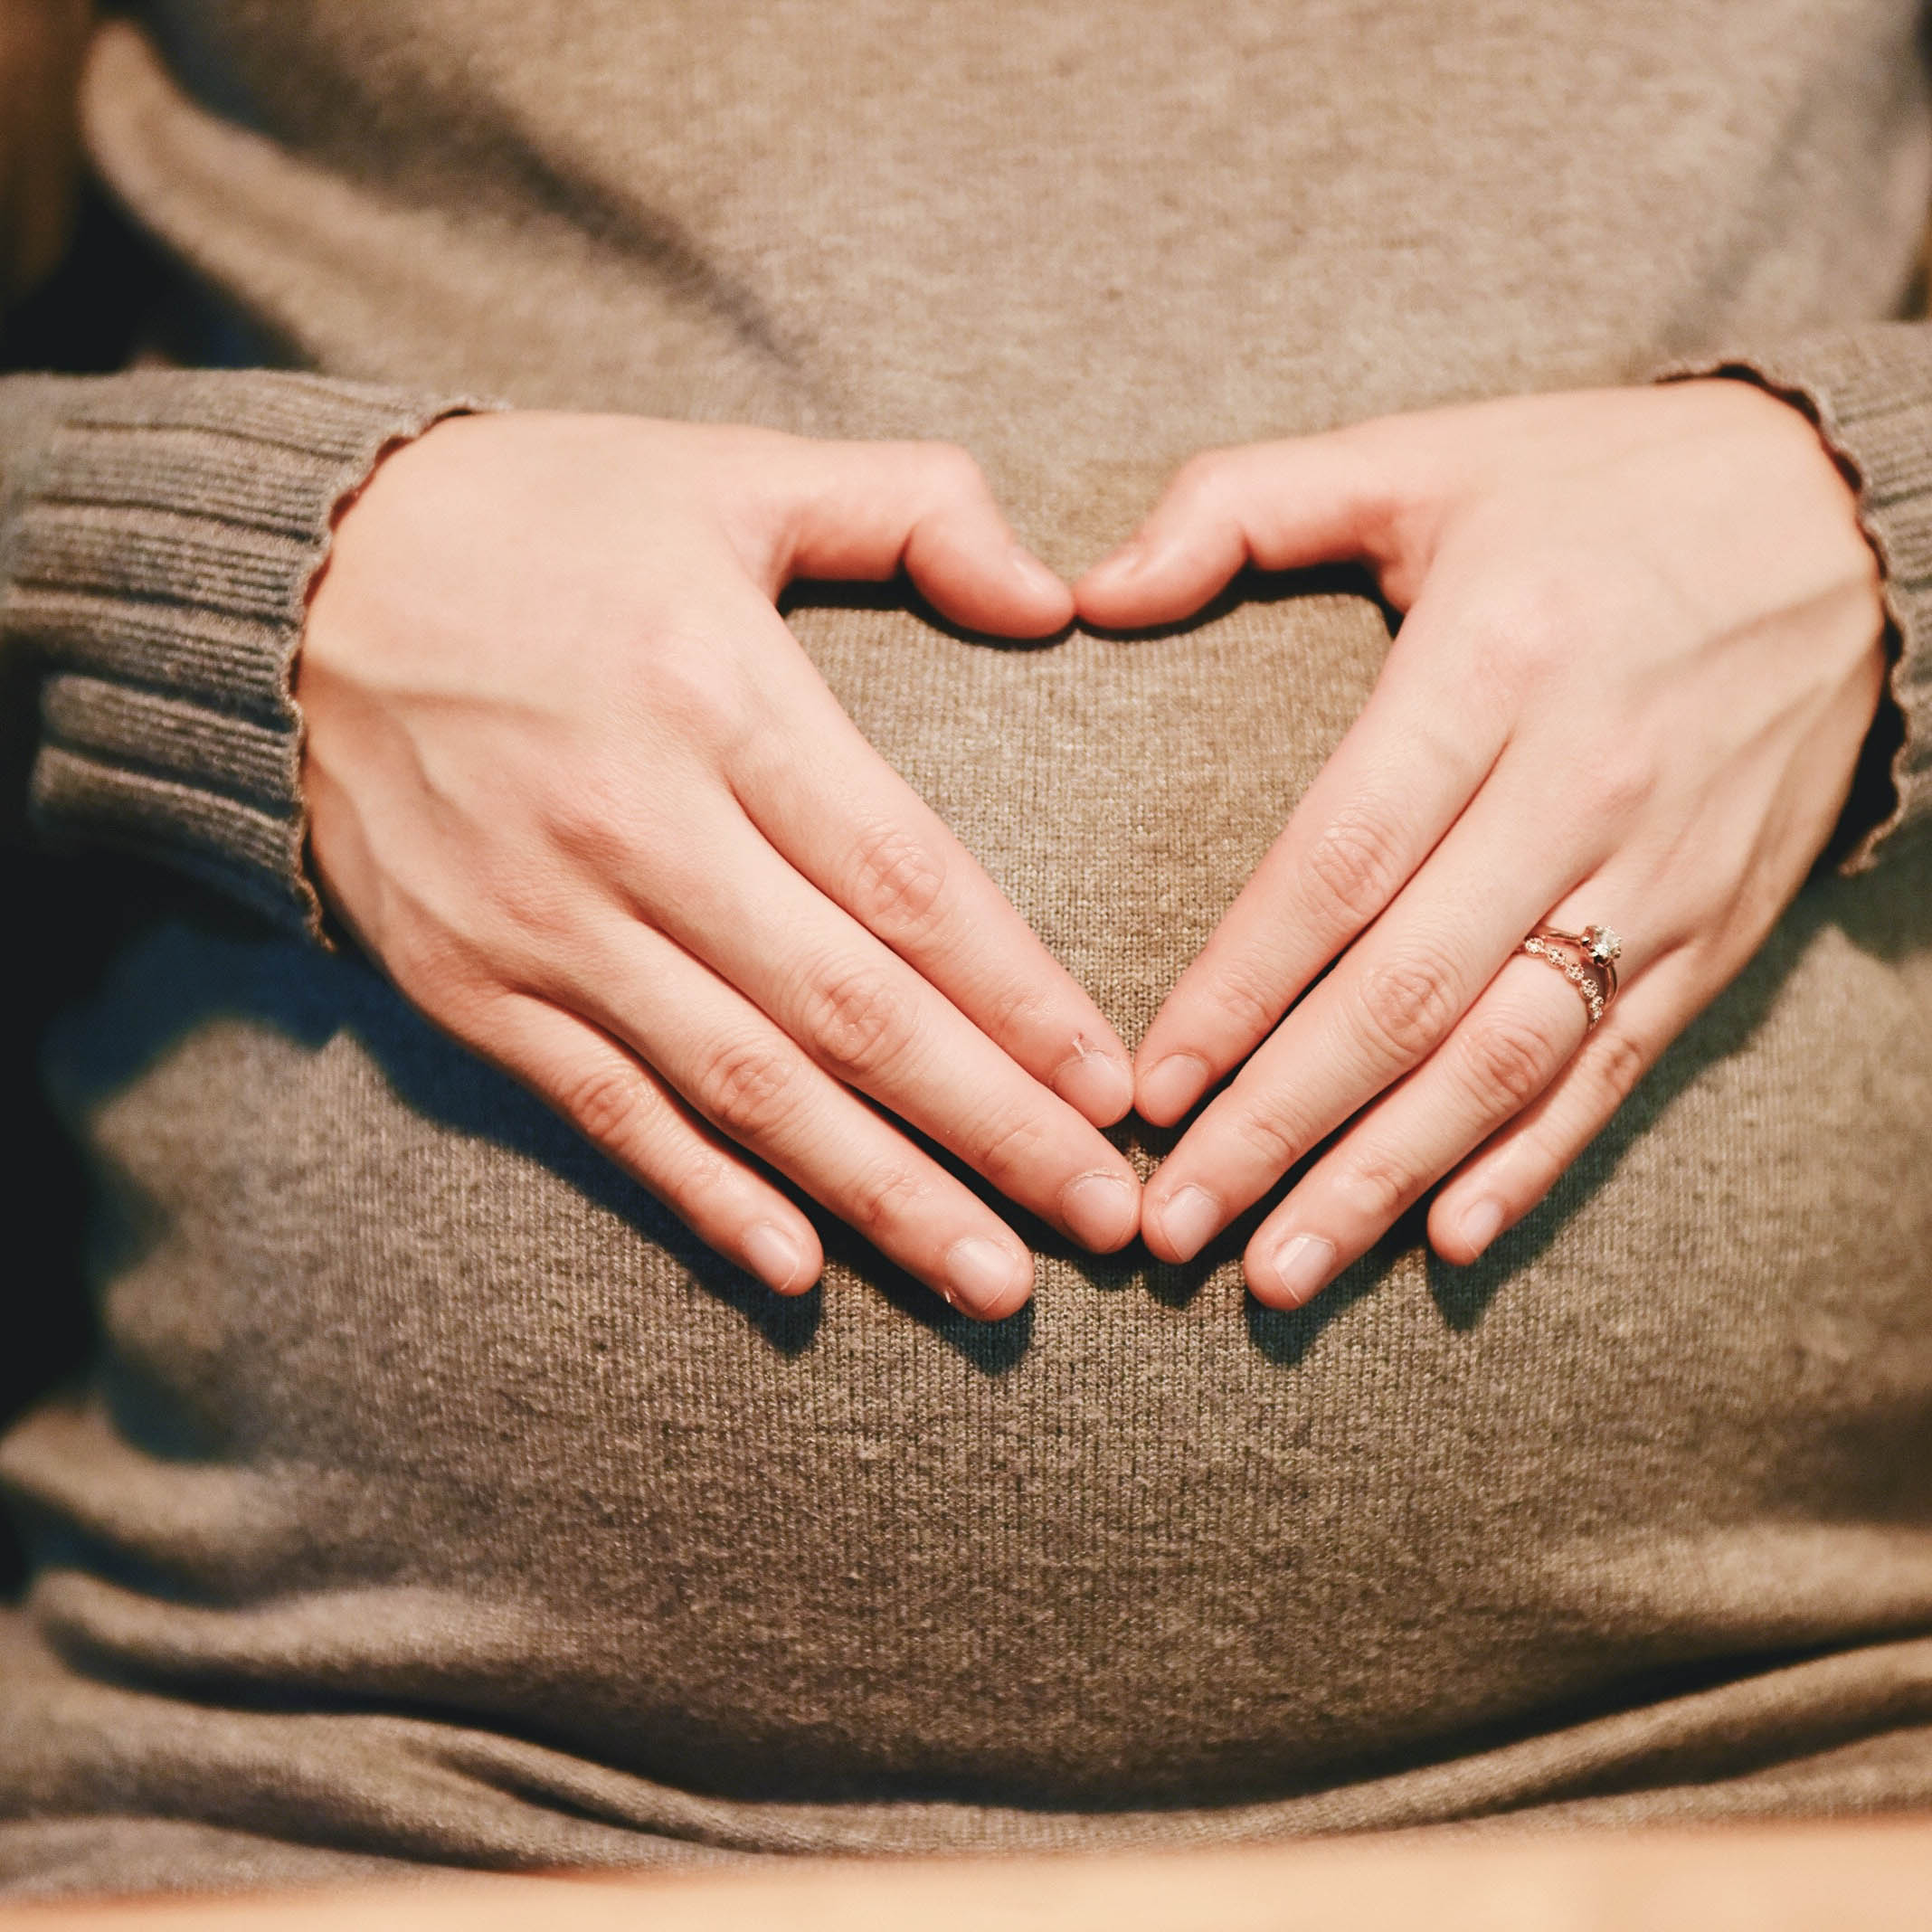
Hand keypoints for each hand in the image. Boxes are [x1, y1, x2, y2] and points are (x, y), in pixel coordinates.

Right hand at [300, 412, 1139, 1319]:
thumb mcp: (725, 471)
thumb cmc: (537, 520)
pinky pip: (607, 1114)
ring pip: (744, 1090)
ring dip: (880, 1197)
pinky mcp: (469, 987)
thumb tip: (1054, 596)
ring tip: (995, 1282)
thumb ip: (911, 504)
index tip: (1112, 1089)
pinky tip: (801, 1272)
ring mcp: (543, 923)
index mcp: (717, 693)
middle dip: (991, 1129)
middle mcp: (634, 825)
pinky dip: (705, 1196)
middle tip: (1104, 1224)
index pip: (907, 881)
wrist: (285, 582)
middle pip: (849, 1013)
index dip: (1021, 999)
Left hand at [1076, 380, 1886, 1306]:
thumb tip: (1086, 588)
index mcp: (1492, 666)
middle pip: (1407, 993)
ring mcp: (1661, 872)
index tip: (1147, 1089)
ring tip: (1279, 1270)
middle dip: (1280, 1123)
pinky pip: (1619, 1066)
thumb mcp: (1424, 457)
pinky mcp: (1720, 928)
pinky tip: (1448, 1239)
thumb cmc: (1602, 492)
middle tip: (1174, 1223)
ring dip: (1385, 1176)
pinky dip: (1534, 1161)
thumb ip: (1242, 508)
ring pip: (1506, 1058)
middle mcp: (1581, 785)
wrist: (1855, 523)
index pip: (1339, 863)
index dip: (1237, 989)